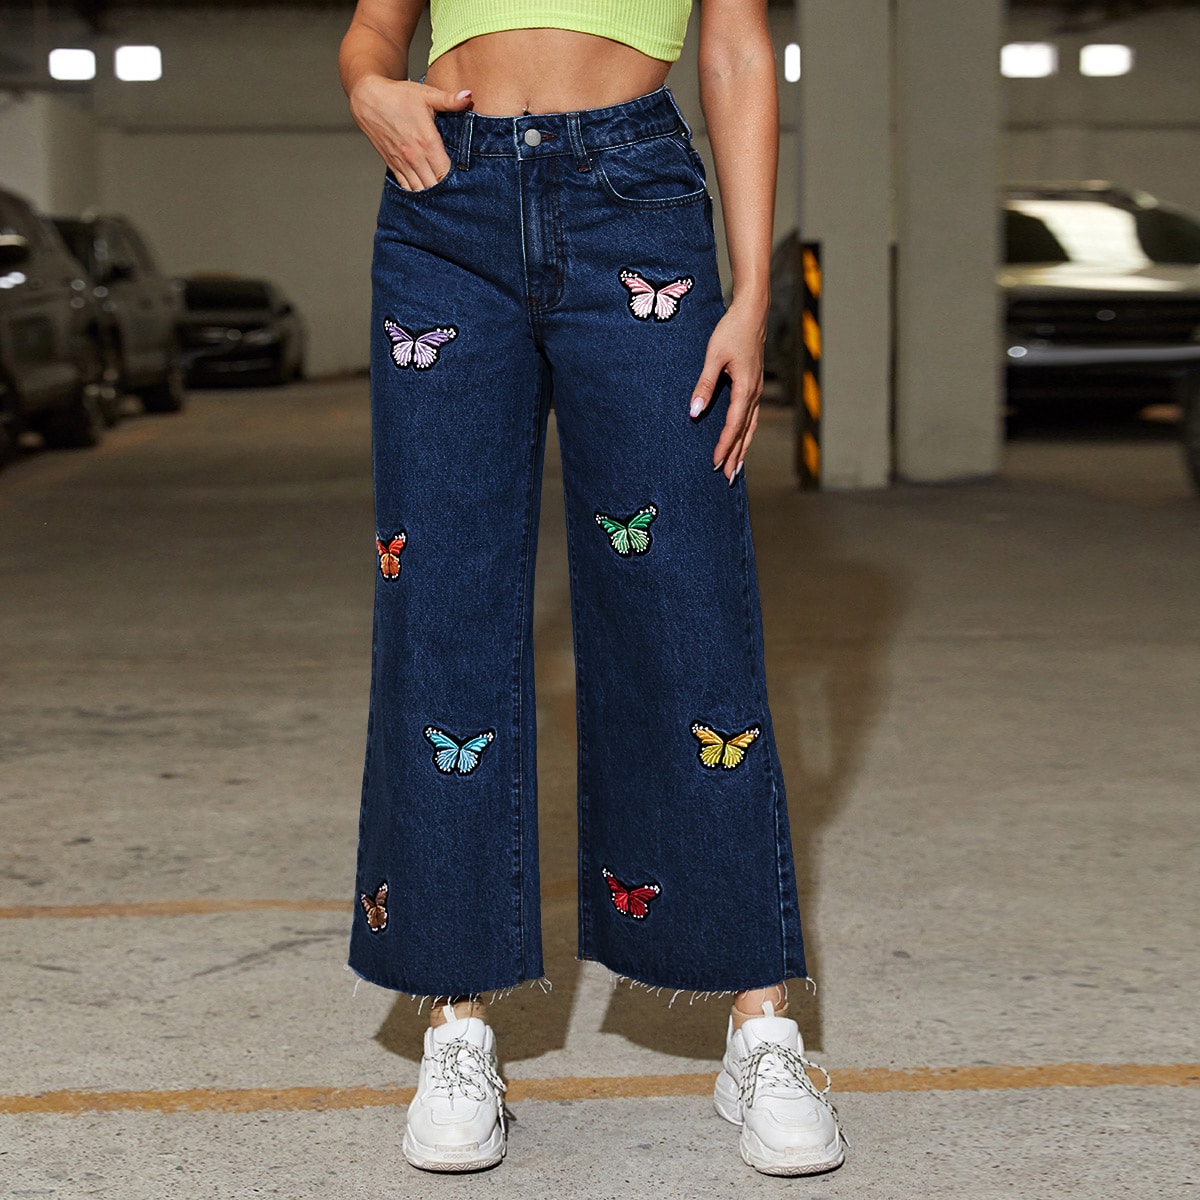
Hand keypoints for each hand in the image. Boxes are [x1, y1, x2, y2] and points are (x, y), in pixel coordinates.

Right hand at [349, 76, 472, 190]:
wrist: (368, 98)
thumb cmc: (398, 95)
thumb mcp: (426, 95)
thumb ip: (449, 100)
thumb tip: (469, 95)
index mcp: (426, 142)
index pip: (446, 173)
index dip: (457, 181)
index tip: (465, 181)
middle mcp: (414, 157)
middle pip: (435, 186)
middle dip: (447, 191)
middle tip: (458, 192)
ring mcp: (402, 163)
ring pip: (420, 190)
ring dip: (432, 195)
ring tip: (444, 196)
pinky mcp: (393, 165)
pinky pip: (406, 187)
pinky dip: (416, 193)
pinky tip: (426, 194)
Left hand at [689, 300, 767, 482]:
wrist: (752, 312)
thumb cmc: (731, 330)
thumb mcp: (713, 357)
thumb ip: (704, 385)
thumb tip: (694, 412)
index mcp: (746, 388)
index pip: (734, 425)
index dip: (724, 446)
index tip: (715, 463)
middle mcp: (755, 393)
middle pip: (745, 432)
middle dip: (736, 456)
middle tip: (727, 478)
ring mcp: (757, 390)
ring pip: (751, 426)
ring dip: (743, 447)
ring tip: (737, 467)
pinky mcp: (755, 385)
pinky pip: (751, 416)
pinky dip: (746, 432)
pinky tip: (741, 439)